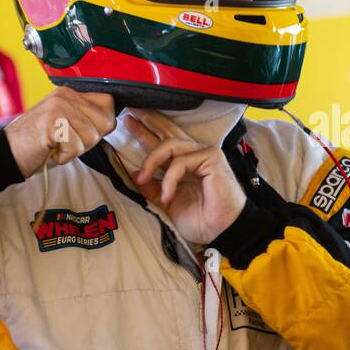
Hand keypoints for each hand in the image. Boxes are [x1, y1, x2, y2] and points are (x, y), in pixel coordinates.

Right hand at [3, 87, 116, 176]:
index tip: (83, 133)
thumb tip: (110, 121)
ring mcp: (58, 107)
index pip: (108, 102)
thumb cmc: (37, 142)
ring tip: (56, 145)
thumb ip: (86, 118)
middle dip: (89, 140)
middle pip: (105, 122)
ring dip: (75, 149)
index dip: (102, 123)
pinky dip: (64, 156)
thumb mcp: (65, 123)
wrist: (6, 153)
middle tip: (66, 141)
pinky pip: (76, 147)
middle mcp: (65, 96)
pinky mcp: (52, 123)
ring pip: (92, 137)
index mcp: (69, 93)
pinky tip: (50, 150)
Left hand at [120, 108, 246, 244]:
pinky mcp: (211, 158)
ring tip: (143, 178)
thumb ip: (152, 188)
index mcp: (184, 164)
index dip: (146, 132)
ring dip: (152, 161)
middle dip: (147, 124)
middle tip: (128, 117)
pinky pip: (180, 162)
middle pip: (167, 133)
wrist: (221, 232)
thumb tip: (135, 174)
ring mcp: (204, 154)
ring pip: (169, 145)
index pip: (163, 142)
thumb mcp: (167, 203)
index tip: (129, 123)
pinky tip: (167, 196)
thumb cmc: (201, 220)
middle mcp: (194, 154)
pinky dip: (170, 179)